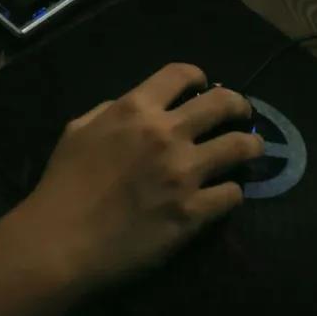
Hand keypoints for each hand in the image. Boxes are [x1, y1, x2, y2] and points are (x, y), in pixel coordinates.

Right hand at [17, 63, 260, 293]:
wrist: (63, 241)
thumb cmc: (63, 184)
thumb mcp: (78, 129)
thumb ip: (110, 111)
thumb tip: (135, 108)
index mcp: (135, 109)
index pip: (180, 74)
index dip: (198, 76)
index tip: (203, 86)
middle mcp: (167, 133)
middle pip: (221, 104)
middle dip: (238, 105)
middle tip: (242, 114)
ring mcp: (184, 173)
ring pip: (239, 147)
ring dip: (249, 146)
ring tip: (253, 150)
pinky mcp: (194, 213)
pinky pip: (232, 194)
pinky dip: (233, 191)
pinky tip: (228, 193)